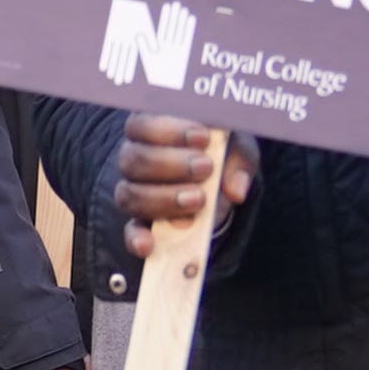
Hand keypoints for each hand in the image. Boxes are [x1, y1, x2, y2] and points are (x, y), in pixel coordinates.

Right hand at [113, 119, 258, 234]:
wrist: (220, 180)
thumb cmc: (222, 151)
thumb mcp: (236, 146)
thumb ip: (238, 159)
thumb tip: (235, 191)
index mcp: (150, 127)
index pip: (140, 123)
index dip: (167, 130)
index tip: (202, 137)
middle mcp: (134, 157)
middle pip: (132, 160)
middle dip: (170, 164)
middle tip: (205, 168)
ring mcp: (134, 190)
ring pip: (130, 195)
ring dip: (164, 199)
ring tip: (198, 199)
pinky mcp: (141, 221)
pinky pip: (130, 231)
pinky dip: (137, 239)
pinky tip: (149, 245)